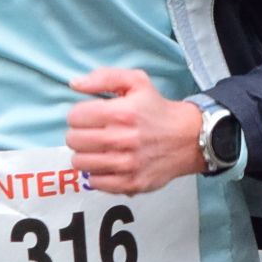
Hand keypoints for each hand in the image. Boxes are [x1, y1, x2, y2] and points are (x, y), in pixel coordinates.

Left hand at [64, 68, 206, 195]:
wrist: (188, 138)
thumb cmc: (157, 110)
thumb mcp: (136, 82)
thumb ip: (103, 77)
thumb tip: (75, 84)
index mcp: (121, 113)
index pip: (74, 117)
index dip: (79, 115)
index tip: (89, 116)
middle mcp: (122, 140)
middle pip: (73, 141)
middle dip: (80, 134)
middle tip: (94, 133)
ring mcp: (126, 165)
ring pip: (80, 162)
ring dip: (86, 155)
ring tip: (100, 149)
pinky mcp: (130, 183)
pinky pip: (94, 182)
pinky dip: (97, 173)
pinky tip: (108, 164)